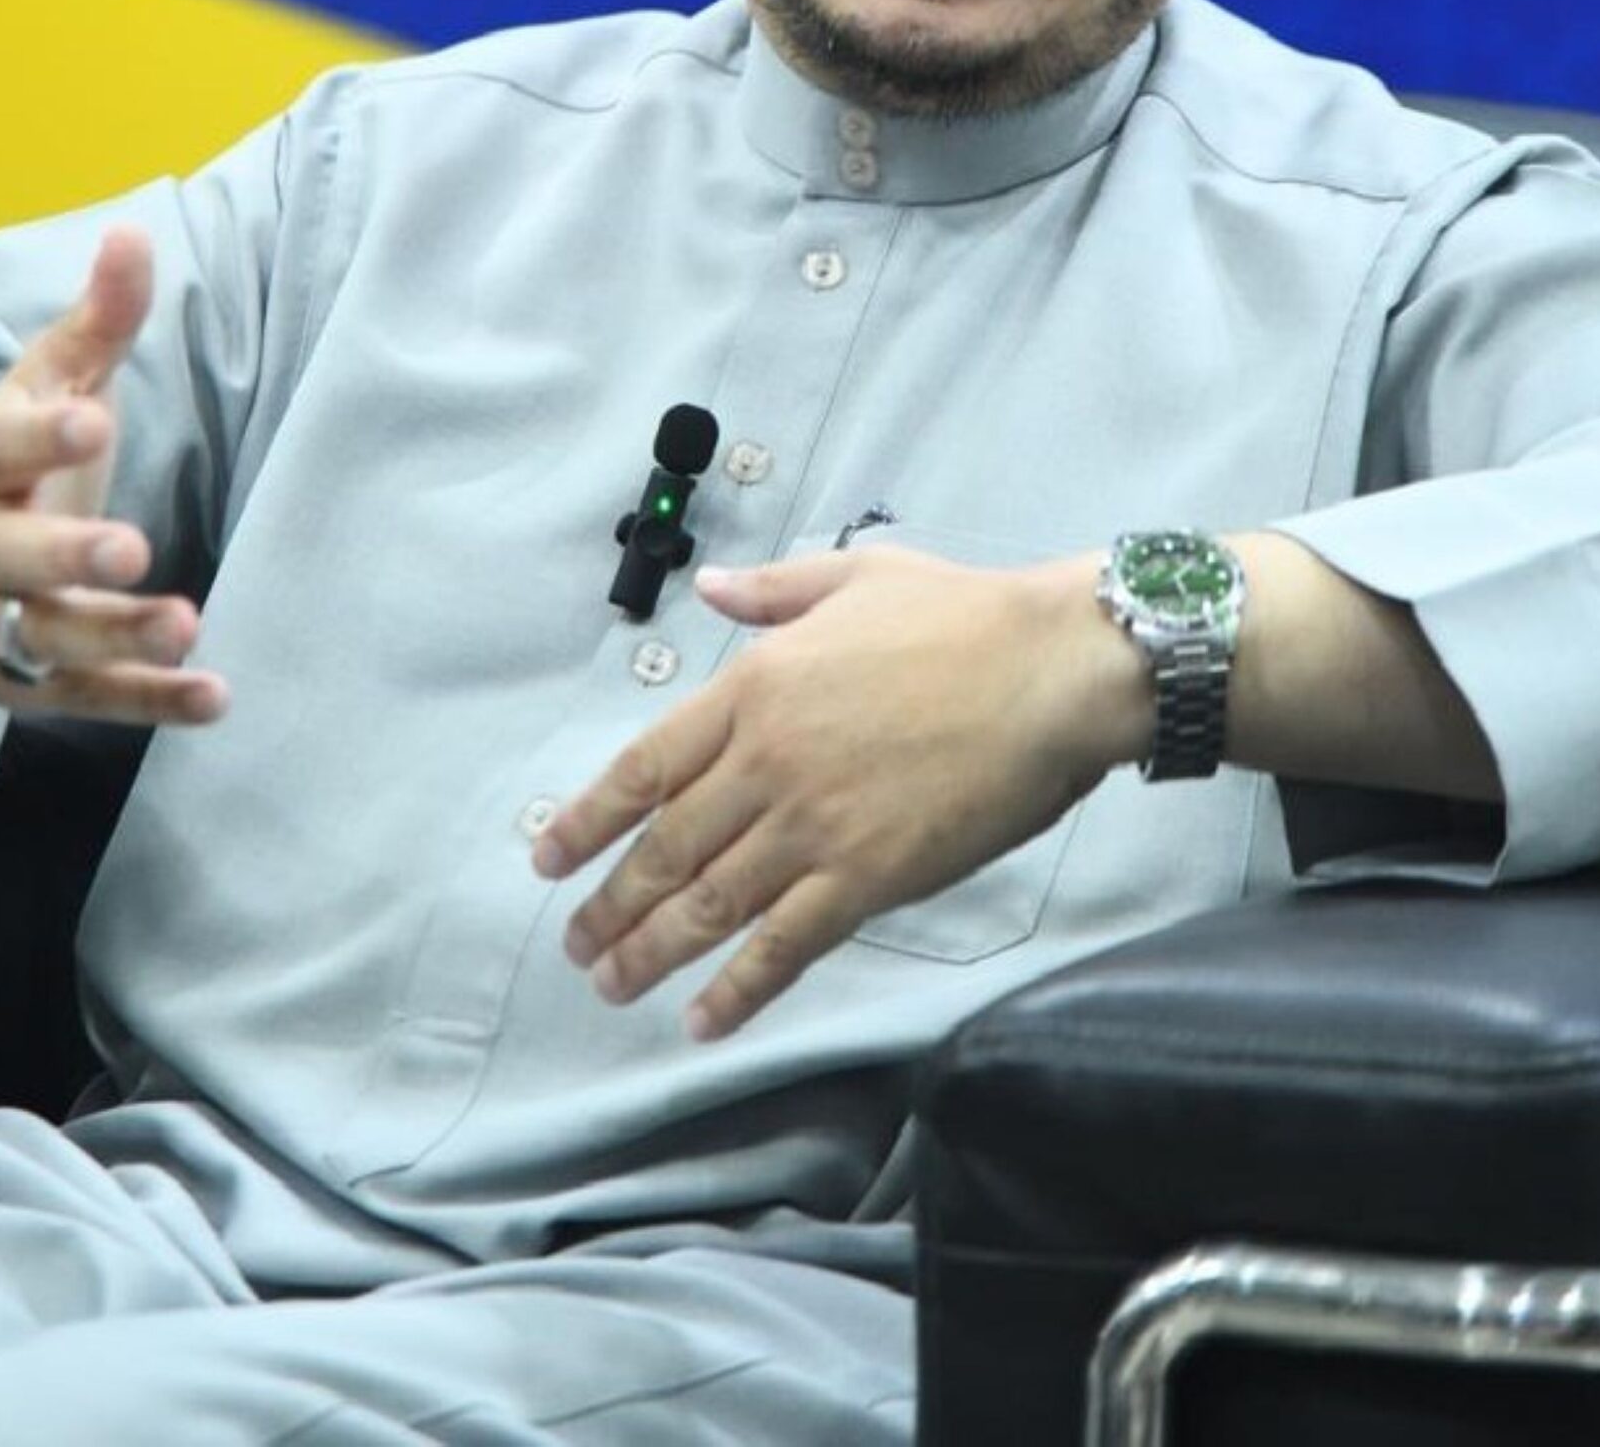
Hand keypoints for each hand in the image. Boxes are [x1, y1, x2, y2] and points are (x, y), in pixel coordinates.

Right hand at [0, 227, 226, 728]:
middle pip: (12, 558)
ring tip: (188, 625)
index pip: (3, 449)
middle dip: (66, 554)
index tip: (93, 418)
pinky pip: (93, 697)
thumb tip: (135, 233)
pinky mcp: (36, 682)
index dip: (44, 437)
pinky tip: (215, 697)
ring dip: (118, 636)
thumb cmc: (13, 461)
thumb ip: (98, 320)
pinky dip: (152, 702)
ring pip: (51, 639)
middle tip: (129, 549)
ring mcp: (2, 623)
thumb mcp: (48, 382)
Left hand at [532, 542, 1147, 1038]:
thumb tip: (713, 587)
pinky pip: (785, 946)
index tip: (549, 856)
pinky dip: (738, 989)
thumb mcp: (853, 578)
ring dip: (651, 952)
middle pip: (664, 848)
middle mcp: (767, 762)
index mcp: (755, 688)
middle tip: (576, 944)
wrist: (1050, 669)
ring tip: (612, 984)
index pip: (644, 767)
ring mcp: (814, 825)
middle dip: (610, 904)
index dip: (588, 819)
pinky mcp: (869, 876)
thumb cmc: (964, 618)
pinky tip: (704, 1020)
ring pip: (708, 904)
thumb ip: (773, 592)